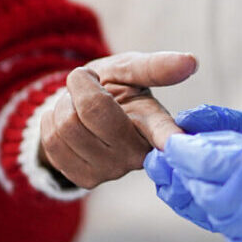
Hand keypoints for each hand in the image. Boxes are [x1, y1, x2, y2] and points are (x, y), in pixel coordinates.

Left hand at [38, 52, 196, 188]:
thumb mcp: (129, 70)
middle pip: (93, 110)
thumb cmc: (115, 88)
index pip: (162, 131)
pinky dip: (51, 122)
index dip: (168, 136)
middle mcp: (138, 153)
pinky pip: (50, 142)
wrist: (82, 113)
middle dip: (81, 86)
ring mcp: (111, 171)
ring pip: (66, 126)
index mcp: (155, 123)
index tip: (177, 143)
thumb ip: (154, 66)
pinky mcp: (85, 180)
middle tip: (89, 84)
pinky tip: (68, 125)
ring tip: (79, 107)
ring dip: (64, 105)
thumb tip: (191, 61)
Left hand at [158, 131, 241, 241]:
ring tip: (227, 191)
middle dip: (185, 183)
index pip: (203, 161)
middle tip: (166, 171)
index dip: (180, 155)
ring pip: (221, 223)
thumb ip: (237, 131)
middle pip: (203, 196)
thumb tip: (192, 127)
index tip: (166, 149)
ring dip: (215, 207)